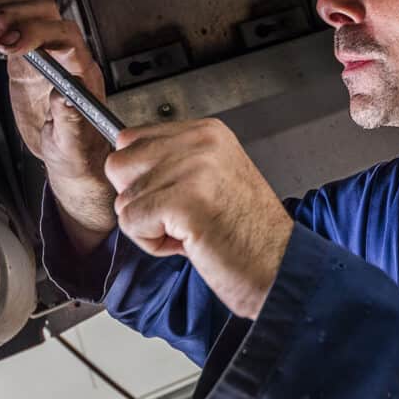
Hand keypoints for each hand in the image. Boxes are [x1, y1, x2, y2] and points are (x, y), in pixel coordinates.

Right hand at [0, 0, 114, 246]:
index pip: (66, 38)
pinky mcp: (27, 57)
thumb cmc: (76, 151)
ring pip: (30, 13)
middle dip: (17, 15)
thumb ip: (70, 123)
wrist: (69, 154)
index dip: (38, 33)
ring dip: (2, 10)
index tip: (10, 43)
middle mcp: (66, 56)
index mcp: (82, 74)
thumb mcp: (71, 145)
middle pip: (47, 15)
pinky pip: (13, 27)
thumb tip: (64, 99)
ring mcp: (46, 53)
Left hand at [104, 119, 294, 318]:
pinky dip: (152, 244)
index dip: (142, 178)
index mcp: (207, 132)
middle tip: (179, 219)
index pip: (131, 138)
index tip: (175, 199)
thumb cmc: (248, 233)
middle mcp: (200, 142)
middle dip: (139, 200)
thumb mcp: (212, 178)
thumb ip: (173, 162)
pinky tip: (188, 243)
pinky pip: (132, 223)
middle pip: (119, 164)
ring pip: (124, 199)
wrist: (278, 266)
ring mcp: (193, 169)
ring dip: (148, 227)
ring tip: (189, 231)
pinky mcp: (184, 201)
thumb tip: (124, 165)